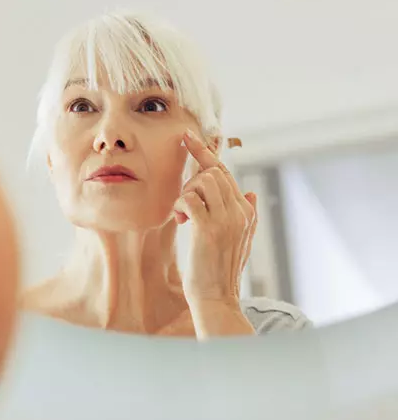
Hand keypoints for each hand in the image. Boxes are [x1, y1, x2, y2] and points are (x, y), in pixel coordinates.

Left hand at [173, 130, 258, 304]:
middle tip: (183, 204)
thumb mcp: (239, 240)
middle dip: (191, 180)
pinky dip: (180, 205)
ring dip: (186, 193)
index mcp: (246, 211)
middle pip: (213, 172)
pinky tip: (180, 221)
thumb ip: (246, 214)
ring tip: (183, 216)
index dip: (205, 152)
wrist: (216, 298)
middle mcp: (240, 211)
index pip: (224, 172)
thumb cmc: (219, 270)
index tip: (187, 137)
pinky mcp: (208, 229)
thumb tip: (253, 192)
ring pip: (203, 180)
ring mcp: (226, 219)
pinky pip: (190, 198)